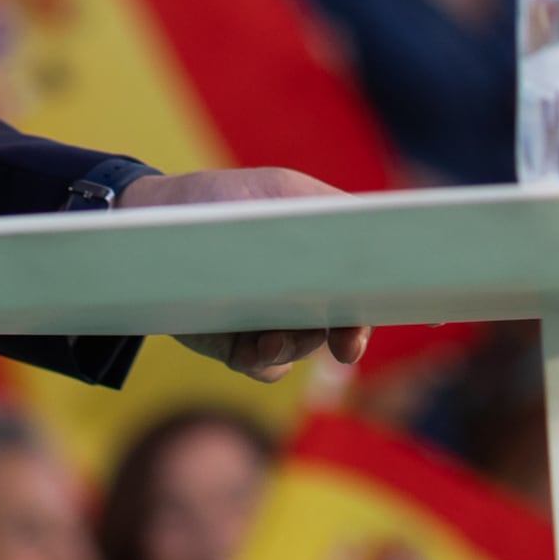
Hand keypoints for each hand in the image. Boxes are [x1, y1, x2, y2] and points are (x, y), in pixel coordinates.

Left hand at [117, 169, 374, 378]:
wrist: (149, 226)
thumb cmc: (221, 199)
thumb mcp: (281, 192)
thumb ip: (330, 211)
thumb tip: (377, 229)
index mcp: (323, 249)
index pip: (369, 277)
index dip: (389, 295)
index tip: (409, 310)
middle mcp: (305, 290)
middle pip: (346, 321)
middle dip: (350, 334)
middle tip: (347, 345)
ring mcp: (274, 321)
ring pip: (304, 347)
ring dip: (297, 345)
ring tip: (275, 335)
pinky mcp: (240, 346)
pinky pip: (266, 367)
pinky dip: (265, 361)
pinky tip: (253, 348)